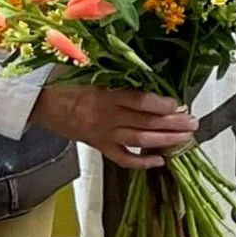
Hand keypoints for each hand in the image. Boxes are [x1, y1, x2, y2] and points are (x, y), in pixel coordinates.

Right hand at [31, 82, 197, 168]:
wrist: (42, 104)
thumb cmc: (69, 85)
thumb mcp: (92, 74)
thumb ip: (119, 79)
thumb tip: (152, 79)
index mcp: (104, 95)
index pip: (137, 101)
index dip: (160, 104)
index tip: (178, 104)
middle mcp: (106, 117)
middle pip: (144, 122)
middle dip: (172, 124)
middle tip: (193, 122)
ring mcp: (102, 134)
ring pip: (138, 140)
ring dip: (164, 141)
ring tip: (185, 138)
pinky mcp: (98, 146)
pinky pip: (122, 158)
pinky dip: (141, 162)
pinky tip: (160, 161)